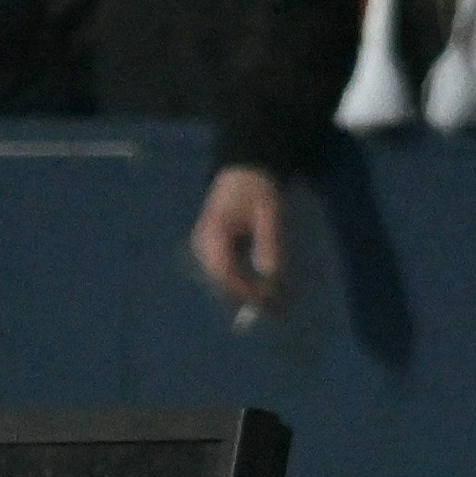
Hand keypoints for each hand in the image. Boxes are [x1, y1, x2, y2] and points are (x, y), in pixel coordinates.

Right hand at [191, 165, 284, 310]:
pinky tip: (257, 285)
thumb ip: (269, 245)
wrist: (245, 170)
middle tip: (272, 306)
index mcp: (213, 234)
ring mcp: (203, 246)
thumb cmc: (257, 189)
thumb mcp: (269, 215)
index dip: (246, 289)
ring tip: (268, 299)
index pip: (226, 271)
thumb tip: (272, 278)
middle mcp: (202, 243)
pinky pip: (224, 271)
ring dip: (243, 289)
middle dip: (245, 294)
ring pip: (222, 278)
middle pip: (221, 280)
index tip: (267, 299)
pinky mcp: (210, 247)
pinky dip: (240, 280)